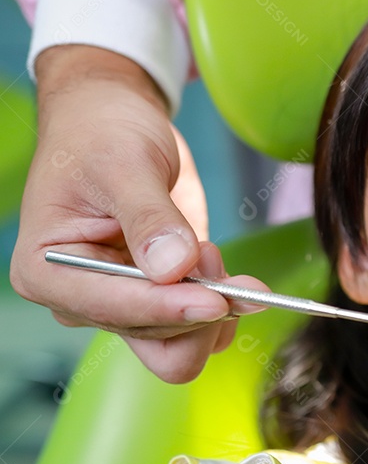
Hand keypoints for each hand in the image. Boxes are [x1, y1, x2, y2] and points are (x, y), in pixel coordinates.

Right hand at [9, 46, 265, 382]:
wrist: (115, 120)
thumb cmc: (102, 134)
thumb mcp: (124, 165)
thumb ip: (149, 218)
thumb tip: (174, 269)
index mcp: (49, 273)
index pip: (115, 311)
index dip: (169, 308)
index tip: (217, 297)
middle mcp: (82, 301)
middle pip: (155, 341)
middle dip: (198, 304)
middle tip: (213, 254)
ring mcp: (124, 304)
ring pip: (182, 343)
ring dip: (214, 306)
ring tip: (210, 252)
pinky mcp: (160, 298)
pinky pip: (200, 328)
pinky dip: (222, 304)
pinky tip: (217, 266)